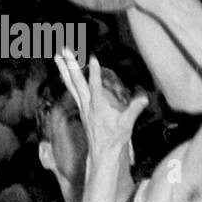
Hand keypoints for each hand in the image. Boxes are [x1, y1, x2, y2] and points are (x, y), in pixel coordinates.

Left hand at [54, 50, 149, 165]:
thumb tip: (145, 98)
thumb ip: (135, 109)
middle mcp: (87, 104)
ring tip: (57, 57)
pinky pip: (72, 91)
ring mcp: (83, 107)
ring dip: (64, 70)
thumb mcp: (127, 123)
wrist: (103, 152)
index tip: (92, 57)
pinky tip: (66, 76)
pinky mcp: (82, 110)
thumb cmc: (115, 138)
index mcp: (98, 105)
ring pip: (70, 85)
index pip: (94, 84)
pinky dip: (68, 81)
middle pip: (76, 81)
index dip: (94, 71)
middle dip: (70, 64)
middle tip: (64, 49)